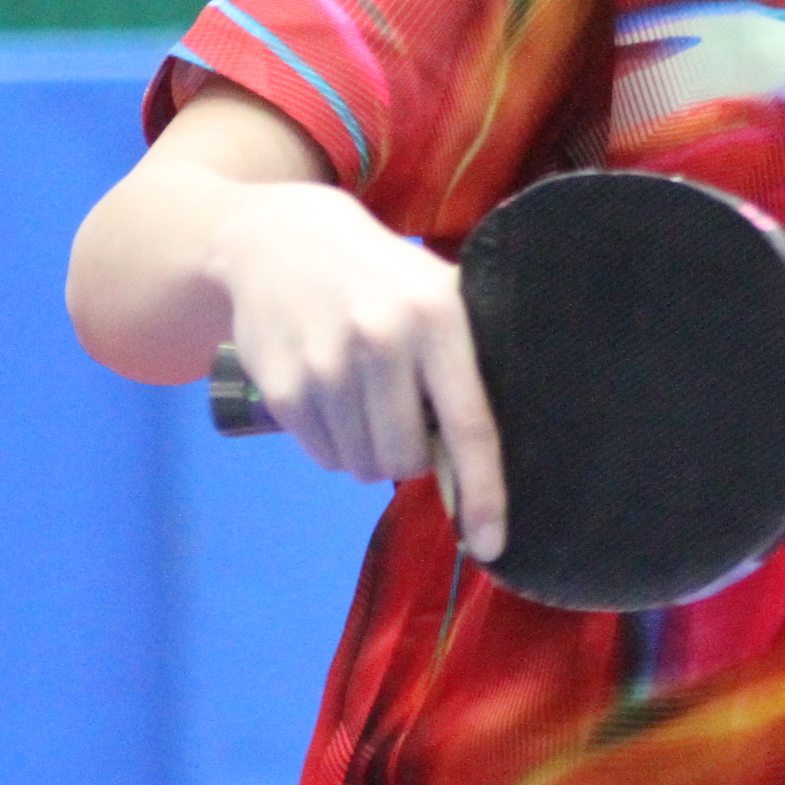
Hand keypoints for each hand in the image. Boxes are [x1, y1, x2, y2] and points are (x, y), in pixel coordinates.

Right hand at [205, 183, 507, 560]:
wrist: (276, 241)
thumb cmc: (376, 275)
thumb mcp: (433, 288)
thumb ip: (466, 355)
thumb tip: (508, 442)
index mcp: (436, 317)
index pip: (470, 425)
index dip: (483, 493)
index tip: (493, 543)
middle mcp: (382, 341)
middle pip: (408, 460)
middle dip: (410, 454)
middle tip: (402, 413)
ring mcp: (327, 366)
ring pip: (363, 466)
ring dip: (369, 450)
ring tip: (362, 398)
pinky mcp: (283, 388)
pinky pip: (324, 457)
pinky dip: (334, 443)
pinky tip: (329, 396)